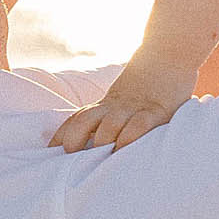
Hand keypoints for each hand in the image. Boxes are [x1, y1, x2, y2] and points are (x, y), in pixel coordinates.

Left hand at [48, 49, 198, 152]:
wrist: (168, 55)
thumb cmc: (146, 86)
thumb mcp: (122, 100)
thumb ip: (109, 119)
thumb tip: (96, 144)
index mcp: (104, 105)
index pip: (75, 120)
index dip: (60, 136)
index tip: (50, 153)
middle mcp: (114, 107)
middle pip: (84, 122)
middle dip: (74, 141)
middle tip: (71, 162)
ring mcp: (134, 108)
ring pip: (108, 126)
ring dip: (101, 144)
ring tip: (97, 163)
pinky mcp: (157, 111)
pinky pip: (139, 125)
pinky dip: (129, 138)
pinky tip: (124, 149)